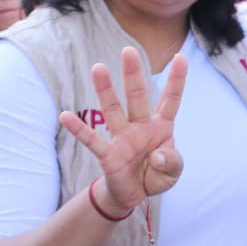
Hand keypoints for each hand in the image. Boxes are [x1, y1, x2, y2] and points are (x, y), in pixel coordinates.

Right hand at [59, 47, 186, 215]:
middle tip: (128, 50)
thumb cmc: (156, 175)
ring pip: (113, 110)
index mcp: (161, 127)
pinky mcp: (107, 154)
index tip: (180, 57)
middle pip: (137, 96)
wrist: (134, 195)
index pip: (170, 100)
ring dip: (105, 90)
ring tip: (98, 68)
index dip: (176, 80)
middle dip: (133, 74)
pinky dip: (78, 129)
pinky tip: (65, 116)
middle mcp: (140, 126)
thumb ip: (171, 162)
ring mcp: (122, 138)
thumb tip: (157, 156)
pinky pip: (91, 140)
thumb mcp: (173, 172)